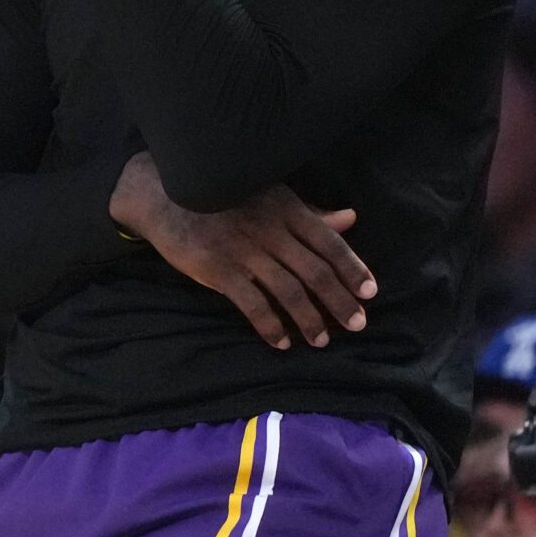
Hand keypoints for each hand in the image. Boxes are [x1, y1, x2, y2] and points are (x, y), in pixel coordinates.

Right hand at [110, 153, 375, 349]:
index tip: (370, 293)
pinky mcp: (218, 270)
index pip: (329, 243)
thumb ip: (310, 215)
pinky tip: (281, 342)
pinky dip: (270, 326)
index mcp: (286, 209)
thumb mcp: (271, 197)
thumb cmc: (225, 197)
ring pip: (288, 291)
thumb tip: (351, 218)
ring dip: (309, 319)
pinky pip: (252, 304)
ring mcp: (244, 251)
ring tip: (321, 340)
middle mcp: (270, 230)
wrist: (165, 194)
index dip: (353, 269)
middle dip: (339, 301)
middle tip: (357, 324)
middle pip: (314, 271)